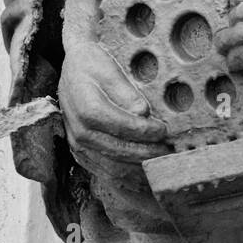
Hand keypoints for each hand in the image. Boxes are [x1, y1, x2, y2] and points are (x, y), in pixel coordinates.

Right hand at [59, 40, 167, 167]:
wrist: (71, 71)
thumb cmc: (92, 66)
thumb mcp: (109, 69)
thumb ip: (126, 92)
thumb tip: (142, 113)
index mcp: (87, 109)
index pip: (121, 126)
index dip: (146, 131)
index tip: (164, 130)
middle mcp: (80, 132)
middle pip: (119, 151)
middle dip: (148, 153)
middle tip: (171, 151)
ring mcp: (79, 146)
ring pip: (114, 169)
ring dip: (140, 169)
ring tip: (162, 163)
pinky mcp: (82, 154)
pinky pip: (106, 173)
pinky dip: (128, 177)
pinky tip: (145, 173)